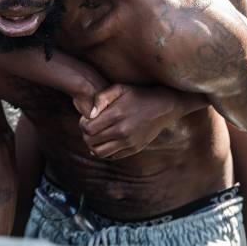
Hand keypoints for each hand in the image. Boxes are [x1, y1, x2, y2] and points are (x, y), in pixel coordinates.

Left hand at [79, 84, 196, 159]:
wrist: (163, 106)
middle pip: (91, 141)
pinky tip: (107, 141)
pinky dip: (105, 151)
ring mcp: (129, 142)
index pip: (88, 128)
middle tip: (90, 128)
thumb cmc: (138, 95)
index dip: (82, 124)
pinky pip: (112, 156)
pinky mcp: (134, 149)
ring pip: (99, 152)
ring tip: (97, 136)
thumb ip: (102, 97)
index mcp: (116, 114)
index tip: (86, 119)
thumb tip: (89, 114)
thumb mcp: (120, 88)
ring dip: (93, 146)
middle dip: (86, 135)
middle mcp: (122, 130)